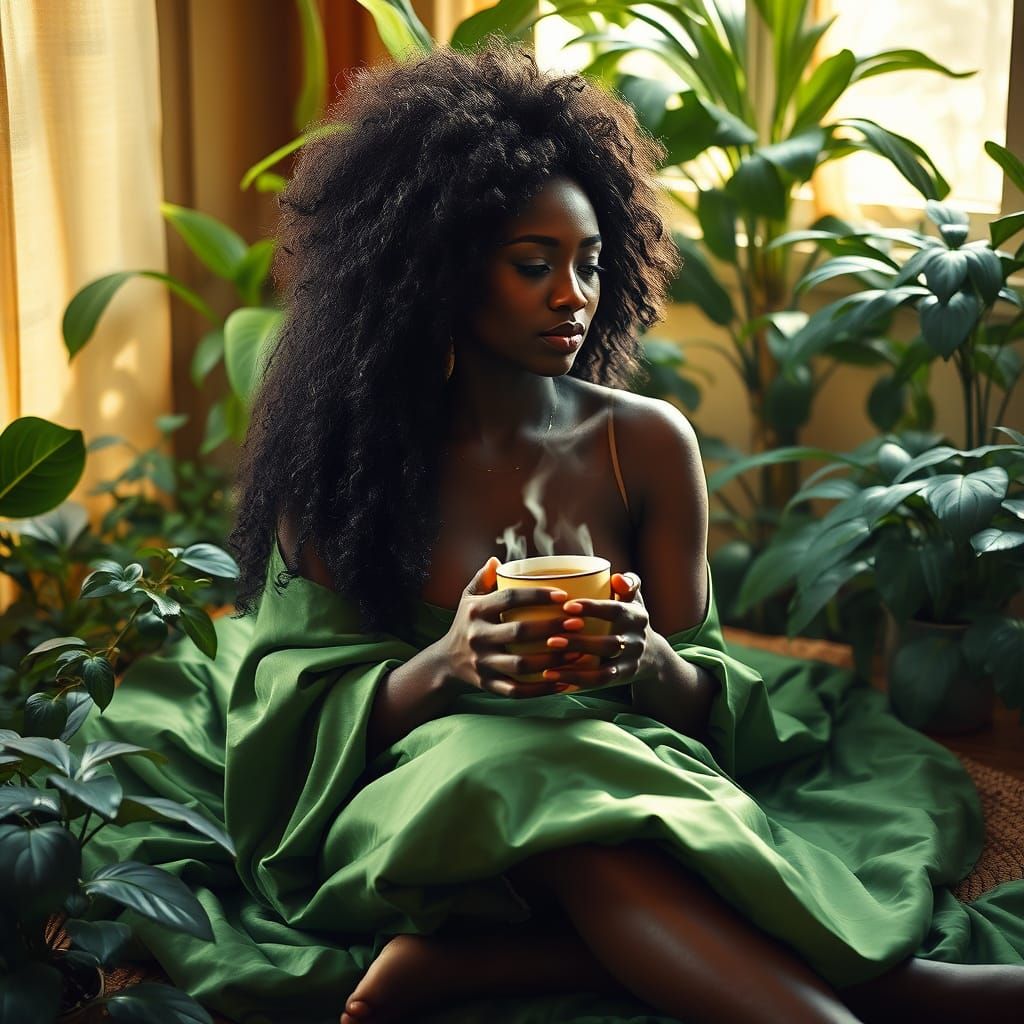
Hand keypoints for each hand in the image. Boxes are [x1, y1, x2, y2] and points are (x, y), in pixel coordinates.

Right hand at [440, 557, 578, 698]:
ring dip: (552, 659)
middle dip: (551, 628)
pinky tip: (563, 683)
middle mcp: (477, 637)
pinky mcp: (488, 685)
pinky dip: (541, 690)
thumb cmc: (467, 623)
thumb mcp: (468, 598)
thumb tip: (496, 561)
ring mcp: (482, 664)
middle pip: (518, 632)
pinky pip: (517, 691)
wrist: (445, 661)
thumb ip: (482, 579)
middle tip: (578, 623)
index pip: (508, 599)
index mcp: (476, 611)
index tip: (563, 595)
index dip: (537, 596)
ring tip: (577, 651)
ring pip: (521, 664)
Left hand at [540, 571, 653, 691]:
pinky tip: (553, 680)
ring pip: (604, 670)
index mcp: (636, 616)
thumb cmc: (629, 618)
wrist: (652, 654)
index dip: (592, 609)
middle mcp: (636, 641)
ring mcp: (630, 662)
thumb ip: (627, 583)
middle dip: (580, 643)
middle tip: (551, 640)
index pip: (615, 611)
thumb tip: (616, 577)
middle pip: (609, 644)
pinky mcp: (622, 679)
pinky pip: (599, 683)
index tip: (566, 606)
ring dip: (575, 670)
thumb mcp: (633, 599)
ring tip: (547, 668)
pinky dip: (577, 682)